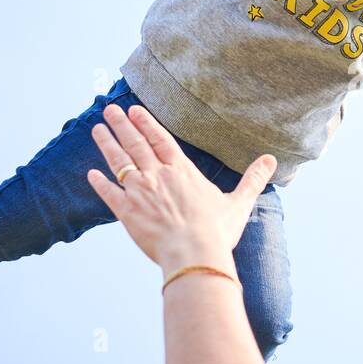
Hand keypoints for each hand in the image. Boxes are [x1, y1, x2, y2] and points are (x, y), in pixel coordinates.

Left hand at [85, 103, 276, 270]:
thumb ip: (253, 179)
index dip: (146, 123)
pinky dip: (100, 183)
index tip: (134, 109)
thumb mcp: (239, 202)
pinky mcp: (127, 212)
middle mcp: (158, 175)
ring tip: (96, 129)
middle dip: (122, 125)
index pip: (160, 139)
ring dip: (107, 144)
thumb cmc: (217, 230)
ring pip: (119, 162)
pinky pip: (110, 193)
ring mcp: (140, 192)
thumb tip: (271, 160)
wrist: (193, 253)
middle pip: (136, 144)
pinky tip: (91, 174)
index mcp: (182, 171)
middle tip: (109, 109)